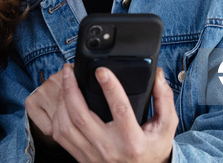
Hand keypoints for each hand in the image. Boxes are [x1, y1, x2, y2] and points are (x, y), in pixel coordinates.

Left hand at [33, 64, 177, 162]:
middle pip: (81, 116)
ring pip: (66, 125)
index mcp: (132, 140)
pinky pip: (61, 136)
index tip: (101, 70)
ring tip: (64, 82)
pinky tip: (61, 102)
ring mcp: (92, 154)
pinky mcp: (81, 157)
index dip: (110, 88)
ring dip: (61, 100)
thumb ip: (163, 99)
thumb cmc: (152, 149)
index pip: (120, 110)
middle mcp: (109, 148)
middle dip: (71, 89)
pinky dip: (57, 116)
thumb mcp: (166, 127)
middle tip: (69, 69)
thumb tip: (157, 75)